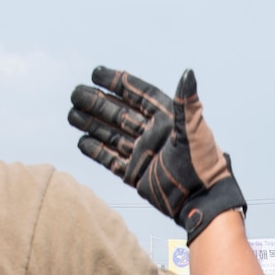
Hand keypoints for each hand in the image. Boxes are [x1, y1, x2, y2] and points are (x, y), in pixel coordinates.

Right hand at [68, 67, 246, 240]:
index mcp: (166, 119)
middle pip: (119, 113)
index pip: (138, 95)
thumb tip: (188, 73)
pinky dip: (97, 150)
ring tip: (71, 114)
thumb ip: (186, 103)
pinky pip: (111, 159)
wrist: (201, 201)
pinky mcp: (136, 174)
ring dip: (92, 124)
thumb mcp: (194, 131)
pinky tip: (81, 141)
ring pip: (111, 134)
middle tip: (75, 93)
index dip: (118, 83)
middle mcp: (152, 134)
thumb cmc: (203, 165)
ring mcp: (143, 154)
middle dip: (96, 103)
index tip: (96, 73)